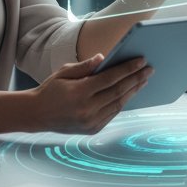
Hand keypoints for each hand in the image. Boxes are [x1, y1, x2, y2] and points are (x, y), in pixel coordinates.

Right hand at [31, 54, 150, 133]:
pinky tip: (130, 93)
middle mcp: (87, 109)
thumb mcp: (64, 72)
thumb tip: (104, 57)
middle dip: (136, 78)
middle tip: (149, 69)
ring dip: (133, 91)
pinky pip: (112, 114)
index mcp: (80, 92)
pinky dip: (122, 102)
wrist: (36, 115)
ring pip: (118, 104)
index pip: (111, 78)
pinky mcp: (92, 129)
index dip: (128, 68)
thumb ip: (85, 66)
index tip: (142, 60)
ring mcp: (90, 122)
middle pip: (119, 91)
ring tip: (143, 80)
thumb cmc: (50, 90)